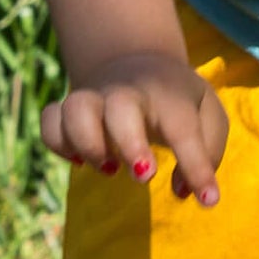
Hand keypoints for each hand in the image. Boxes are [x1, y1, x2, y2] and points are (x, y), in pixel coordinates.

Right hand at [39, 51, 229, 206]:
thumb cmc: (177, 99)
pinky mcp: (68, 109)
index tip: (208, 199)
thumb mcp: (207, 114)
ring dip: (88, 144)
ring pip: (75, 109)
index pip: (184, 129)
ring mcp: (94, 98)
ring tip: (109, 169)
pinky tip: (80, 160)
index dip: (197, 166)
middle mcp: (128, 93)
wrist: (136, 59)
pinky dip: (58, 144)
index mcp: (169, 95)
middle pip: (121, 106)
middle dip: (130, 143)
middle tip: (145, 176)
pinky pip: (50, 122)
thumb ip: (207, 151)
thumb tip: (182, 191)